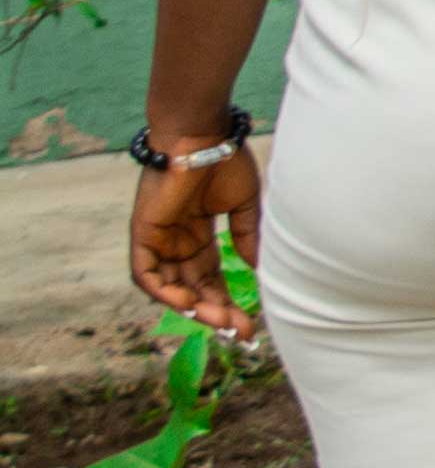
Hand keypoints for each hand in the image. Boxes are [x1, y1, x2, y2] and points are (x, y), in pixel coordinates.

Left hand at [128, 138, 260, 332]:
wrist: (203, 136)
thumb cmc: (225, 161)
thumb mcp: (244, 205)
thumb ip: (247, 238)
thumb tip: (257, 270)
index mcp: (200, 234)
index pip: (211, 278)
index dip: (229, 301)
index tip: (250, 323)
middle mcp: (177, 242)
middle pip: (193, 288)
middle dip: (216, 312)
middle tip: (240, 331)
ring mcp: (159, 239)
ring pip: (169, 287)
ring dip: (193, 308)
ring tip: (220, 321)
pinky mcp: (143, 235)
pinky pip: (146, 274)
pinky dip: (163, 292)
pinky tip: (188, 304)